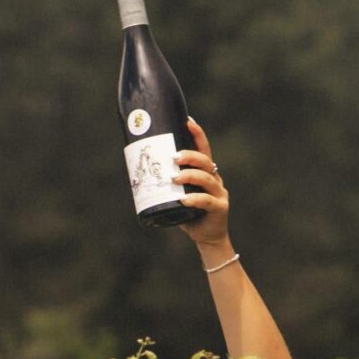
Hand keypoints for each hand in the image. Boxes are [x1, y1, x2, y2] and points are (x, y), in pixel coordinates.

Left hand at [175, 118, 231, 252]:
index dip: (197, 134)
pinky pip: (207, 201)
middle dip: (190, 156)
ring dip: (189, 175)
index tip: (187, 121)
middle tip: (173, 157)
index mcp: (206, 173)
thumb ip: (168, 184)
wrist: (206, 237)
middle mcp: (215, 180)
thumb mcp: (178, 194)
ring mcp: (219, 194)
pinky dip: (194, 199)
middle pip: (206, 161)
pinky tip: (184, 200)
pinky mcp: (219, 208)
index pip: (204, 149)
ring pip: (207, 179)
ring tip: (174, 178)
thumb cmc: (189, 213)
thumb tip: (139, 171)